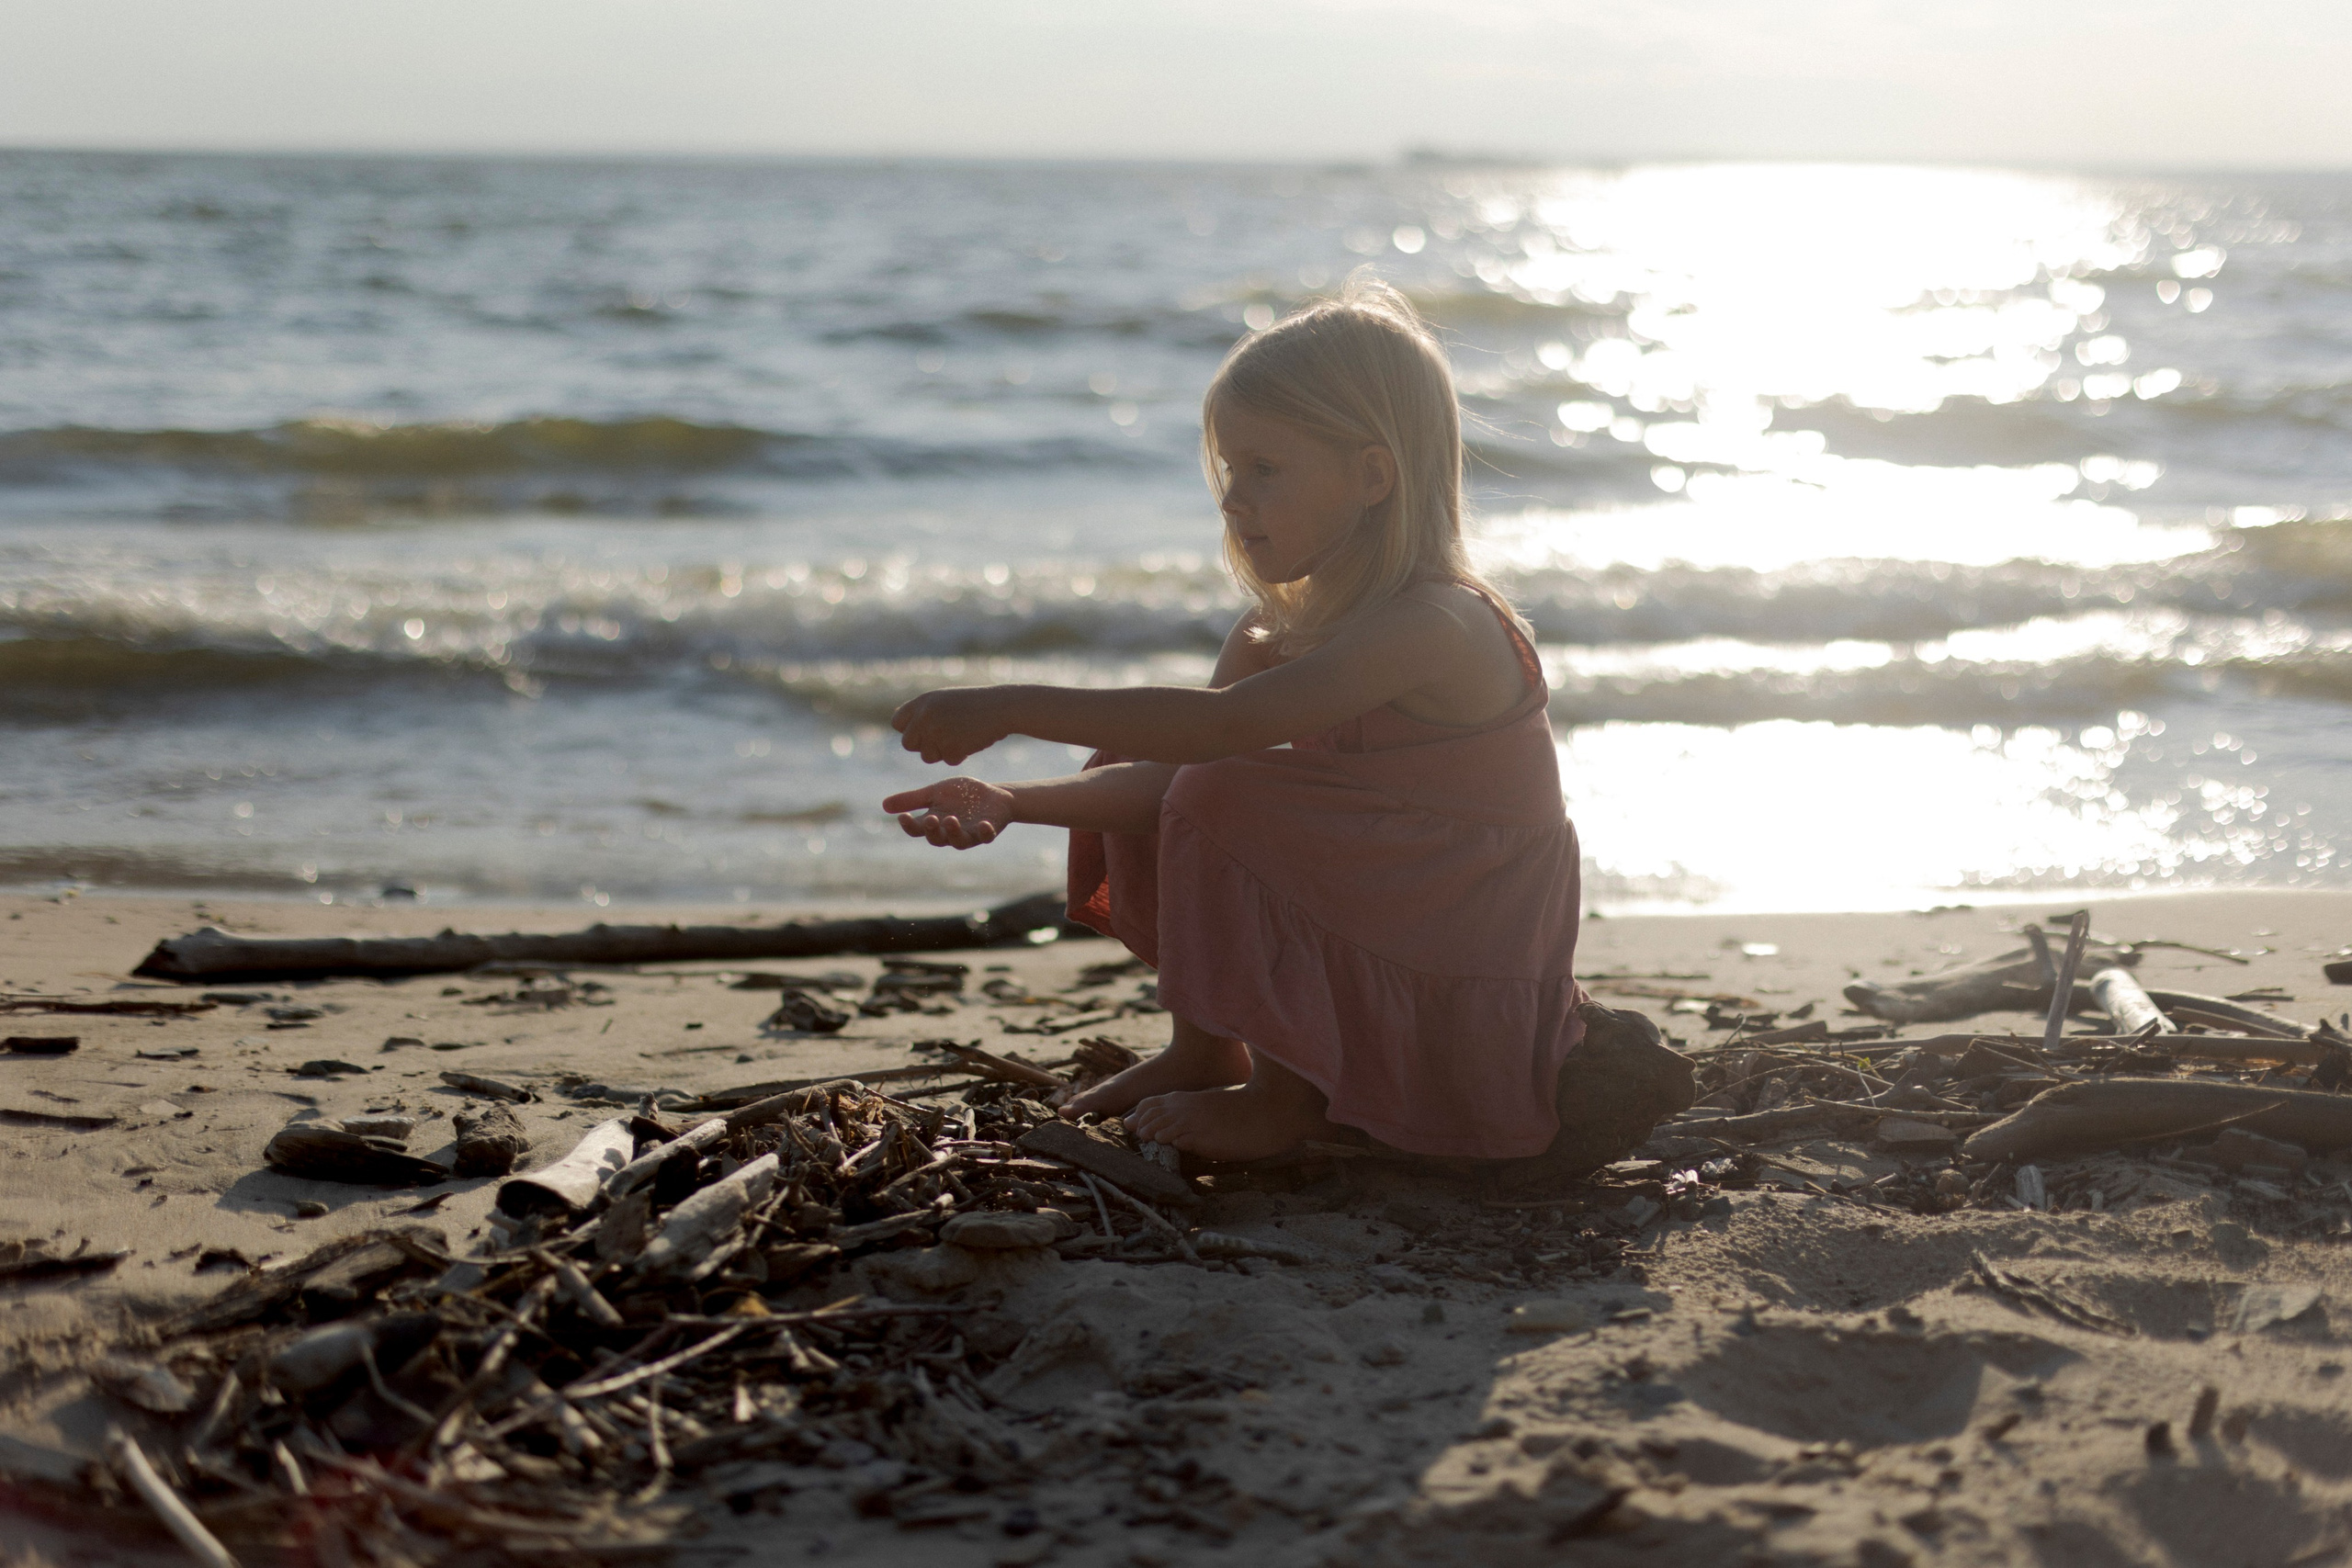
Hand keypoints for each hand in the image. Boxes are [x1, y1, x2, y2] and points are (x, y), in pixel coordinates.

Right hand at [882, 777, 1013, 849]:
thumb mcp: (936, 793)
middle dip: (932, 831)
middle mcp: (950, 833)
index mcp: (935, 823)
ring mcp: (969, 834)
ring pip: (958, 841)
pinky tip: (983, 824)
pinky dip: (984, 832)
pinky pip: (986, 837)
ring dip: (953, 832)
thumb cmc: (962, 795)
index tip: (903, 816)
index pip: (918, 829)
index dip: (910, 825)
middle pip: (936, 839)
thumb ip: (913, 799)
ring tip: (950, 820)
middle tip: (930, 819)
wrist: (993, 795)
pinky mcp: (988, 832)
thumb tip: (883, 805)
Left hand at [891, 687, 1010, 764]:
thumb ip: (922, 711)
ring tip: (960, 736)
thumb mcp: (944, 699)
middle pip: (909, 744)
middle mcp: (926, 716)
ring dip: (942, 752)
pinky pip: (948, 761)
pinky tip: (971, 741)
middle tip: (943, 739)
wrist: (1002, 707)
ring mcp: (938, 732)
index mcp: (923, 702)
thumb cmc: (975, 703)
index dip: (909, 731)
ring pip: (927, 756)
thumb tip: (897, 719)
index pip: (897, 723)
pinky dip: (960, 755)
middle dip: (924, 746)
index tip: (923, 733)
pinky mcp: (952, 747)